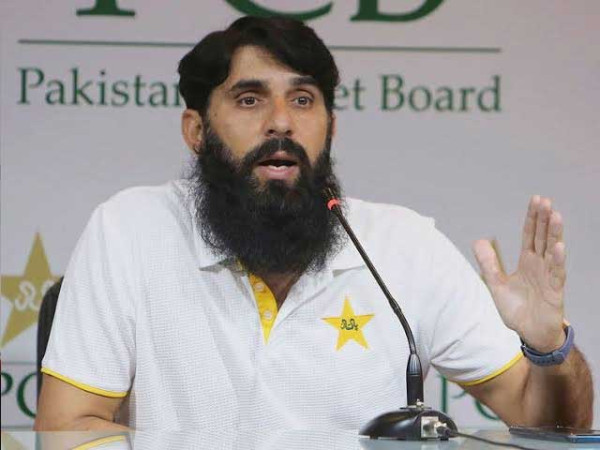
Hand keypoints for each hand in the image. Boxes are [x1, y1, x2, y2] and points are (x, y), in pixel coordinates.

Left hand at [473, 196, 566, 352]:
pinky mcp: (554, 291)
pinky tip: (558, 246)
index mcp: (527, 262)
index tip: (536, 200)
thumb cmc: (517, 310)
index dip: (532, 219)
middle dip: (544, 219)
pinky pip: (556, 273)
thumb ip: (488, 263)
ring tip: (556, 215)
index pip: (530, 235)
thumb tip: (478, 241)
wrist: (529, 334)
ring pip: (552, 251)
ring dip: (554, 233)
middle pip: (542, 238)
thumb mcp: (496, 284)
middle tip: (545, 201)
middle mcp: (540, 266)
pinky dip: (557, 260)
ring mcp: (549, 277)